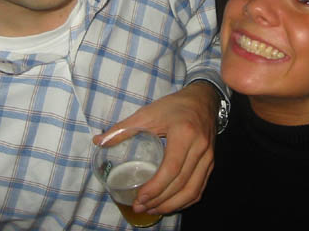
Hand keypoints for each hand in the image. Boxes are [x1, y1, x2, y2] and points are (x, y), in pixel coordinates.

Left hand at [93, 81, 218, 214]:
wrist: (203, 99)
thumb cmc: (174, 106)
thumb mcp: (147, 113)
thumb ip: (123, 128)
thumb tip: (98, 141)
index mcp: (184, 133)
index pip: (171, 168)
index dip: (156, 187)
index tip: (139, 198)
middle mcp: (200, 147)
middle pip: (181, 183)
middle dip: (160, 200)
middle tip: (140, 207)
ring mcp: (208, 156)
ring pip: (193, 190)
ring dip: (172, 205)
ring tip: (152, 209)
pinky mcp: (210, 162)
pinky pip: (200, 188)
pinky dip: (185, 201)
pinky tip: (170, 204)